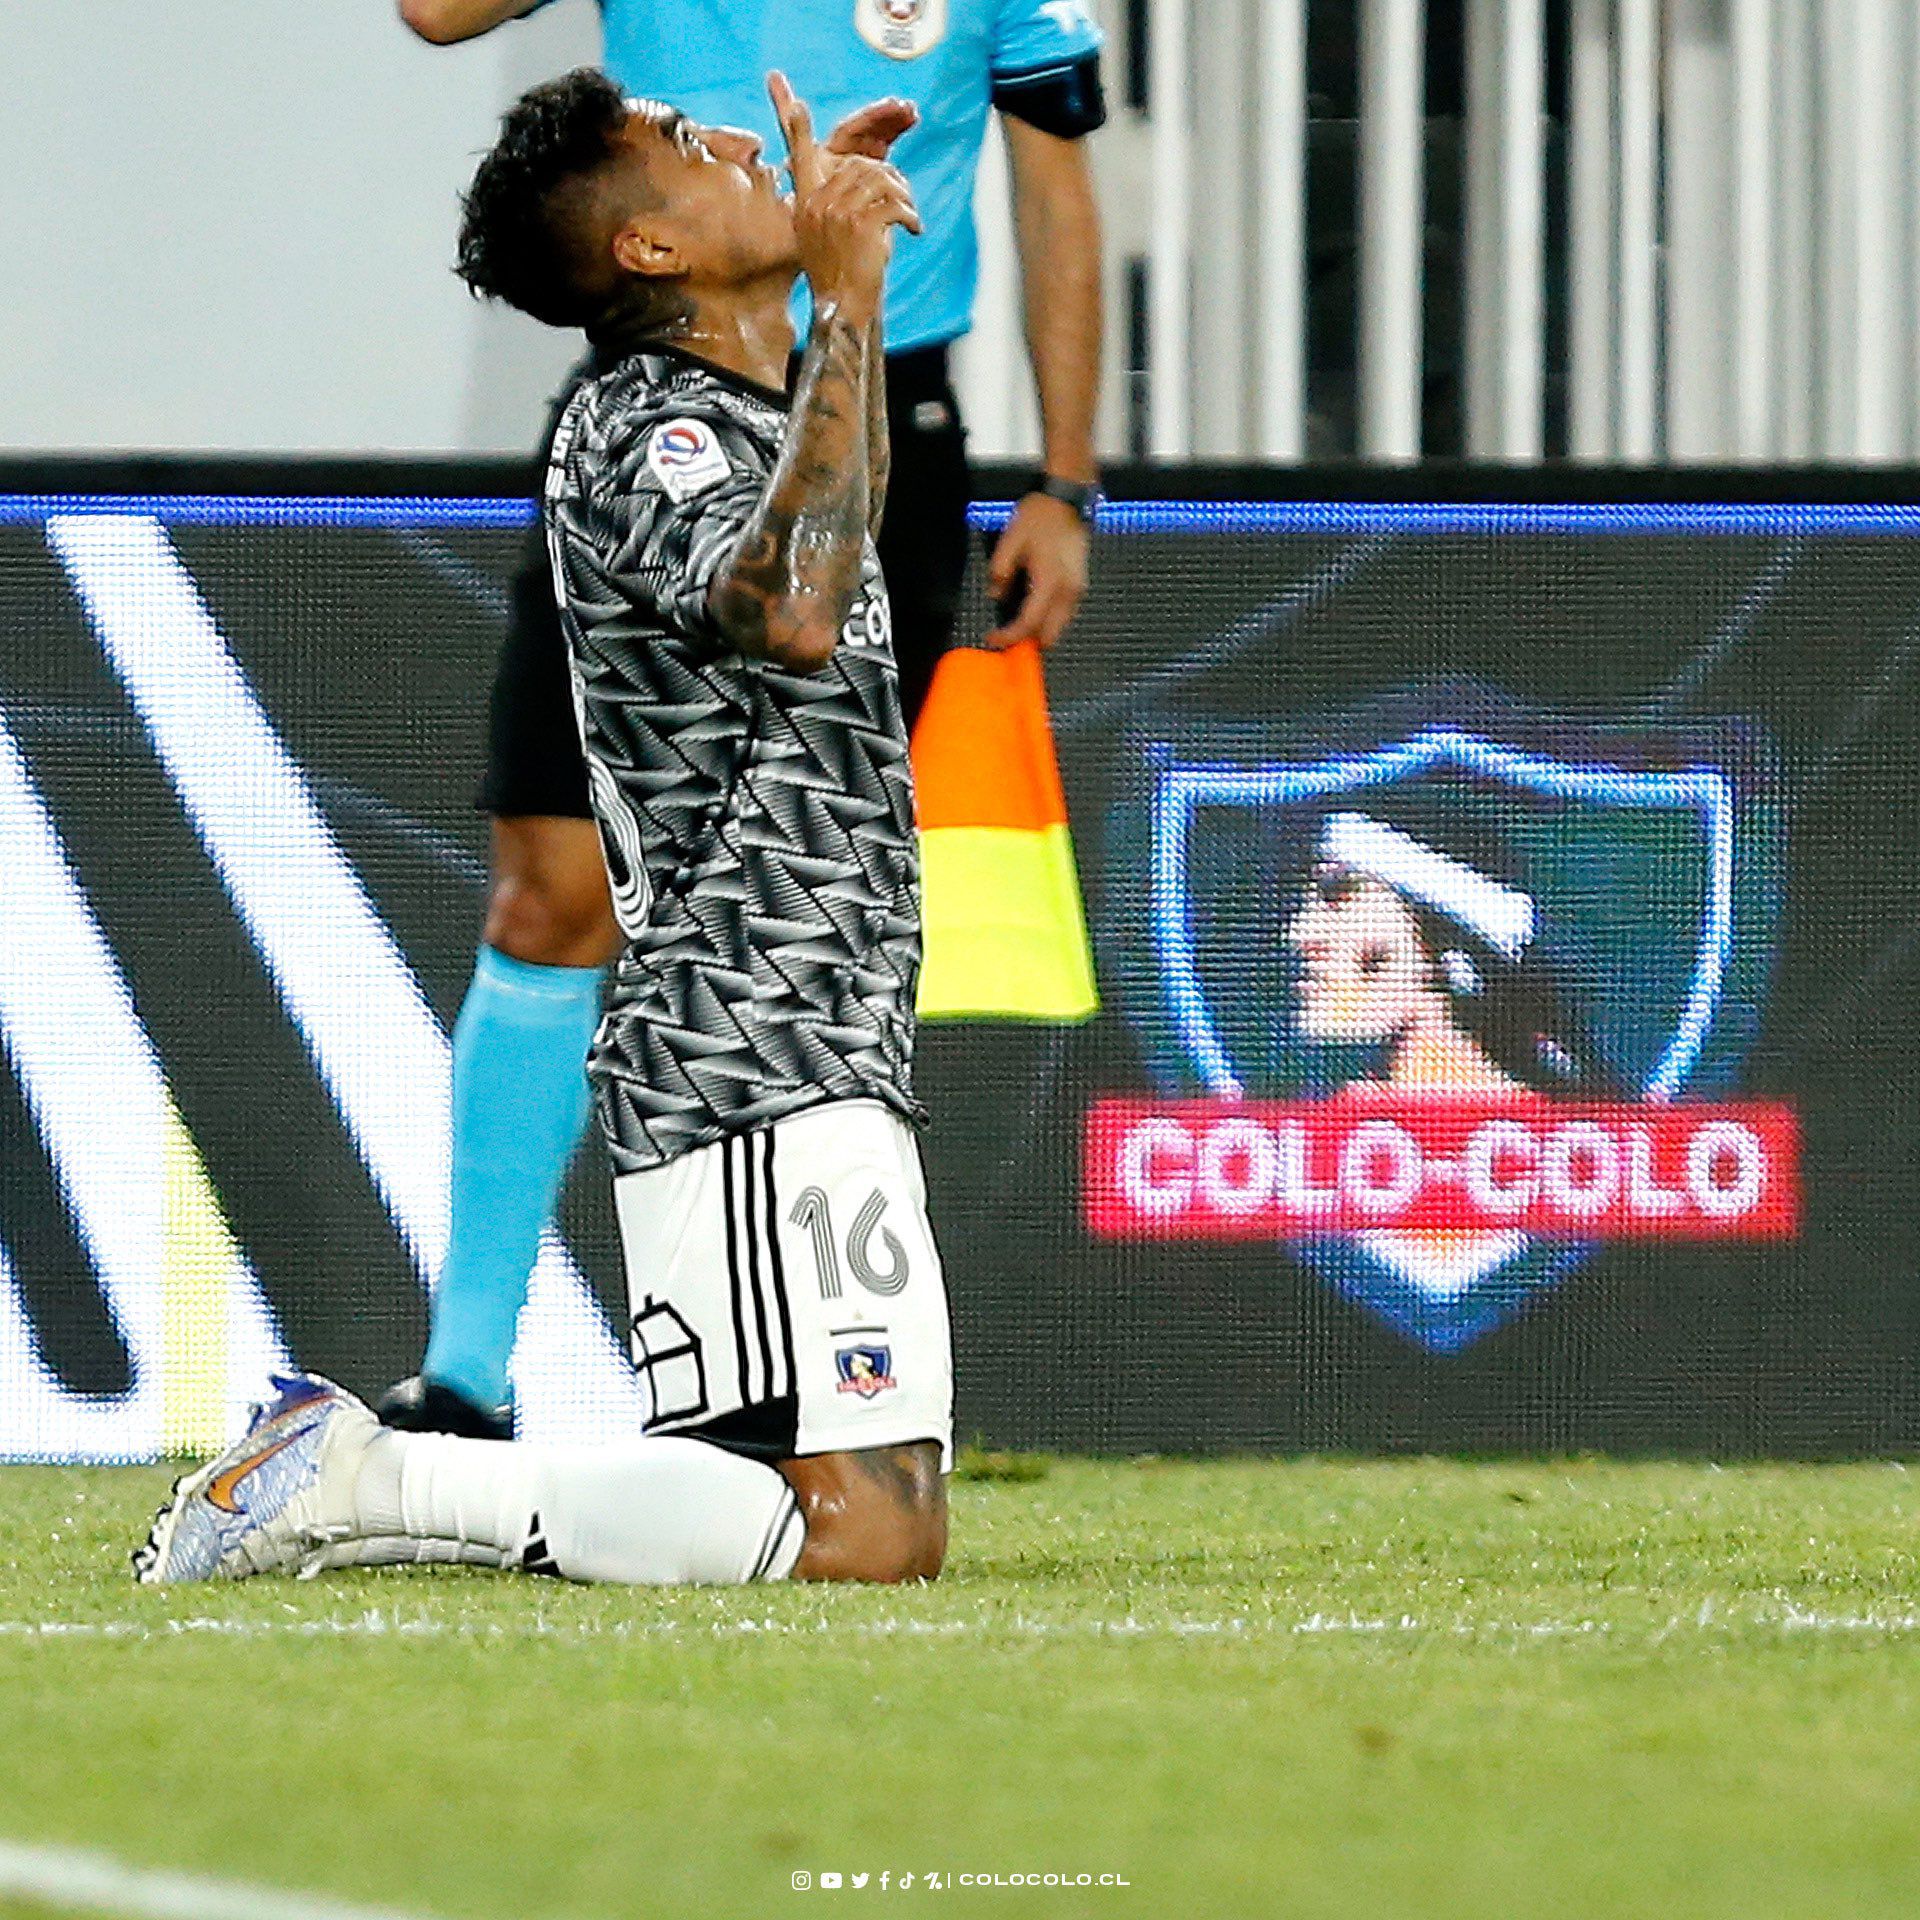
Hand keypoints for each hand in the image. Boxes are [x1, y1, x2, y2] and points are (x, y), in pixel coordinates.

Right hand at [770, 72, 920, 323]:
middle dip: (889, 178)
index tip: (781, 85)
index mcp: (806, 200)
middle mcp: (817, 201)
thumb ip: (831, 204)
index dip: (794, 121)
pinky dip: (910, 214)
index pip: (799, 152)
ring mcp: (837, 211)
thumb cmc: (839, 277)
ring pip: (881, 179)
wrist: (843, 309)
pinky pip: (894, 201)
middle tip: (904, 201)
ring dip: (903, 197)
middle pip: (861, 163)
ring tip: (908, 217)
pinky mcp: (861, 223)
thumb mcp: (823, 235)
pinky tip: (912, 229)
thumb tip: (861, 180)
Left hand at [985, 492, 1090, 648]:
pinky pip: (1066, 614)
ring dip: (1040, 631)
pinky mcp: (1081, 584)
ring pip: (1060, 626)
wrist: (1066, 499)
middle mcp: (1068, 591)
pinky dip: (1050, 620)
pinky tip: (1034, 610)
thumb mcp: (1010, 541)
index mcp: (1049, 582)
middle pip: (1049, 634)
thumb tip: (996, 596)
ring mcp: (1078, 589)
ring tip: (1018, 624)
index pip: (1029, 623)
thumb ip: (1000, 572)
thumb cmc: (1038, 517)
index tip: (993, 638)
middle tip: (1006, 636)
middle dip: (1027, 641)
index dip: (1009, 636)